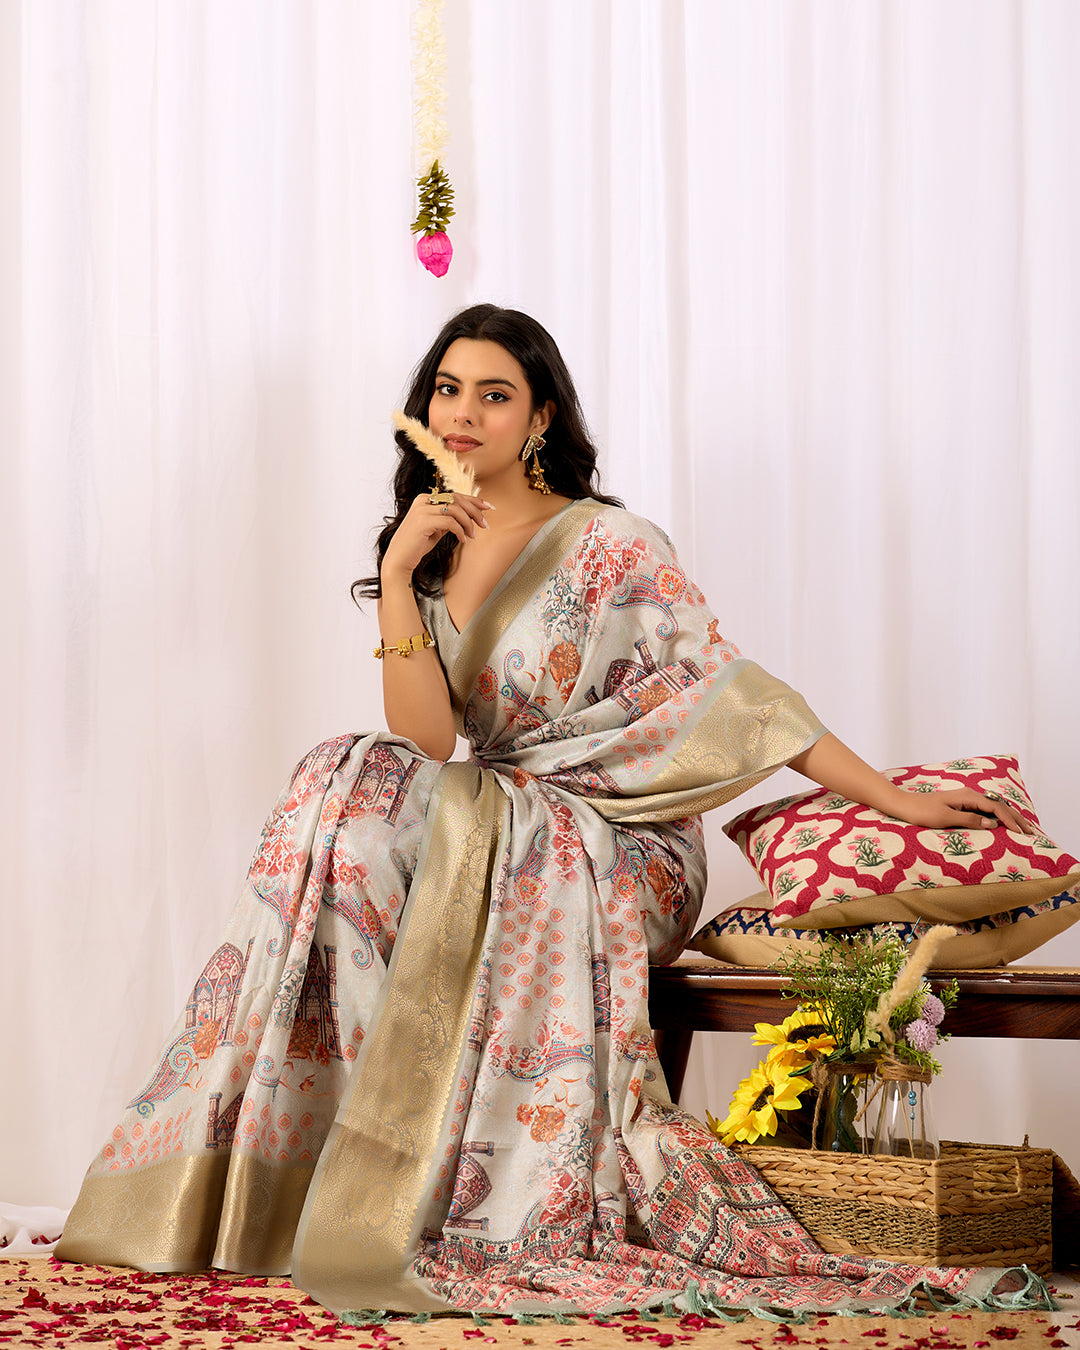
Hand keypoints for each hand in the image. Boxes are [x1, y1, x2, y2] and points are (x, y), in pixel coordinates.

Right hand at [381, 492, 492, 582]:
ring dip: (468, 523)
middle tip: (485, 524)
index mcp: (425, 499)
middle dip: (475, 511)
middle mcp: (423, 500)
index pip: (454, 495)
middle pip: (457, 499)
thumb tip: (468, 515)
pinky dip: (460, 531)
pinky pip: (450, 522)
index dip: (474, 500)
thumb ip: (448, 519)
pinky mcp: (423, 522)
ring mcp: (422, 510)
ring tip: (473, 535)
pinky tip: (463, 540)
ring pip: (455, 510)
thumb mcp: (435, 529)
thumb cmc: (417, 545)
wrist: (399, 560)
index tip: (489, 507)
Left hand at [887, 787, 1033, 834]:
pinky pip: (985, 810)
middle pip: (998, 805)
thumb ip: (969, 819)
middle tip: (1031, 832)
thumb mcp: (945, 818)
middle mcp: (969, 795)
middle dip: (1016, 818)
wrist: (905, 805)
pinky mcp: (961, 805)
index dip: (1010, 820)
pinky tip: (1003, 823)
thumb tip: (991, 823)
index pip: (996, 808)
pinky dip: (998, 816)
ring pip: (993, 807)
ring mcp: (965, 799)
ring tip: (1023, 828)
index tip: (1021, 833)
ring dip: (1009, 817)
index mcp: (967, 796)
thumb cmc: (922, 812)